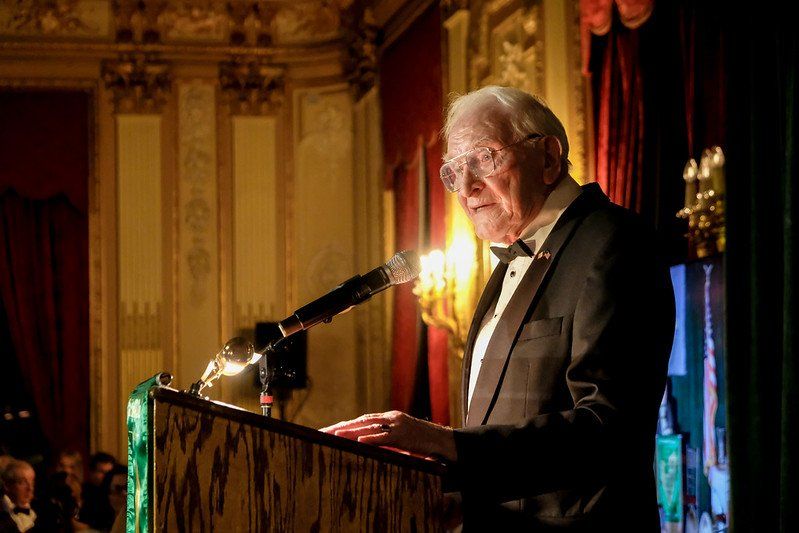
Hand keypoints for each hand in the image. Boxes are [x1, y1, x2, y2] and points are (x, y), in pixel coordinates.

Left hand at [319, 410, 456, 461]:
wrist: (447, 442)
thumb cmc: (426, 444)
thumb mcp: (403, 440)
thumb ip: (387, 440)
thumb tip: (368, 446)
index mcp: (390, 418)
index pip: (363, 421)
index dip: (345, 425)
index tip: (328, 431)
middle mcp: (392, 418)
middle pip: (361, 421)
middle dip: (341, 427)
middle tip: (322, 432)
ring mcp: (398, 425)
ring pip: (369, 427)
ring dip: (350, 432)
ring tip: (333, 435)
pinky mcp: (404, 435)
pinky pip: (384, 438)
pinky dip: (371, 439)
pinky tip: (358, 442)